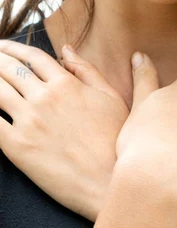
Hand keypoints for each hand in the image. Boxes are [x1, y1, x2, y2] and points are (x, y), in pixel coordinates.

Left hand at [0, 39, 128, 220]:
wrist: (107, 182)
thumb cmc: (115, 140)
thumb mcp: (110, 96)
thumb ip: (87, 70)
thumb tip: (66, 49)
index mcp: (66, 83)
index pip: (32, 56)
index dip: (13, 47)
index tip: (2, 45)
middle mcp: (44, 97)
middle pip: (9, 69)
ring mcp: (29, 122)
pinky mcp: (17, 147)